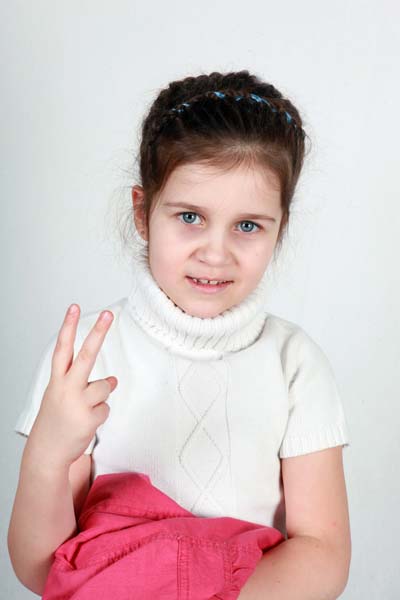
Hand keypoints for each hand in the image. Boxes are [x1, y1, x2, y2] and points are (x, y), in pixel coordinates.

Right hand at [26, 304, 117, 467]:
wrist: (46, 452)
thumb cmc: (56, 419)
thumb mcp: (63, 395)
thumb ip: (86, 383)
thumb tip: (113, 380)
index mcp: (57, 380)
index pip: (63, 347)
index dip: (68, 326)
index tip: (74, 307)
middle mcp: (66, 388)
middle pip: (86, 355)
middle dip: (98, 332)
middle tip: (109, 314)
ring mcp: (78, 403)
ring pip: (105, 387)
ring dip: (100, 397)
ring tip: (84, 410)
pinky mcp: (89, 418)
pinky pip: (106, 408)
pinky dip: (100, 415)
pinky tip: (85, 423)